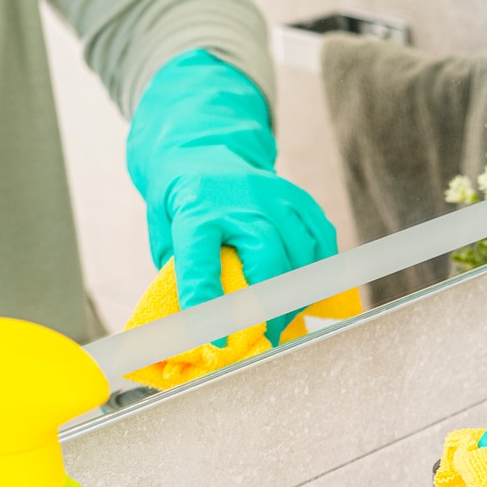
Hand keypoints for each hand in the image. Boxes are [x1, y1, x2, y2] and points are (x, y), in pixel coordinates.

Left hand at [127, 51, 337, 344]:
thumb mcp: (165, 232)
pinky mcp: (298, 198)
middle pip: (267, 256)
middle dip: (270, 304)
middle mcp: (239, 200)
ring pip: (301, 253)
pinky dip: (319, 270)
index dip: (209, 300)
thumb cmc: (181, 201)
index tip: (217, 339)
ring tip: (284, 316)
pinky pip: (321, 241)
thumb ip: (183, 270)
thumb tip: (204, 321)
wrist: (202, 147)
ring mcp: (275, 195)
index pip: (200, 259)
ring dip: (296, 294)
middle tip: (265, 334)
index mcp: (195, 209)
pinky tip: (307, 287)